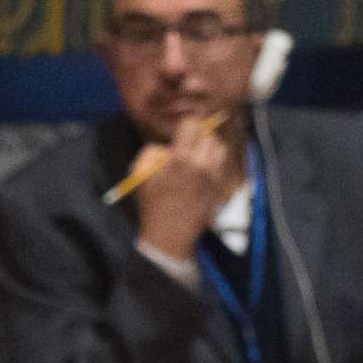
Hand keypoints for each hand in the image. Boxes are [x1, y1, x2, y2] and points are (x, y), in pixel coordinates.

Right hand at [131, 114, 240, 263]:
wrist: (169, 237)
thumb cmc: (152, 207)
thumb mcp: (140, 176)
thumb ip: (151, 153)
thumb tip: (165, 147)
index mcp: (180, 159)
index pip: (192, 125)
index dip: (186, 127)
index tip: (181, 134)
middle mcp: (202, 164)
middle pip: (209, 136)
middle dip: (198, 139)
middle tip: (188, 148)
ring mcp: (214, 176)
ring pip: (220, 149)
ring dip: (209, 150)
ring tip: (197, 159)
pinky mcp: (221, 187)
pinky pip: (222, 166)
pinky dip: (214, 165)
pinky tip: (201, 175)